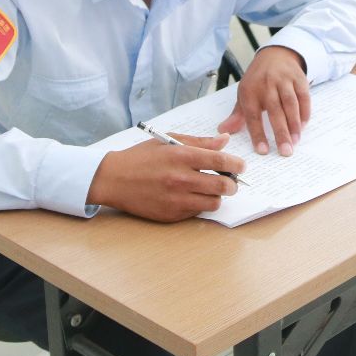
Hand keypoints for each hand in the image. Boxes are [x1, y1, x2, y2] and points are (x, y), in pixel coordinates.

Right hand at [86, 134, 244, 221]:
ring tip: (211, 189)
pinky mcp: (172, 215)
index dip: (236, 164)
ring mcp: (176, 199)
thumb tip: (224, 141)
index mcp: (180, 156)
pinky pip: (197, 212)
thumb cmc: (141, 158)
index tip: (241, 165)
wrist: (113, 179)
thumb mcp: (168, 141)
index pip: (220, 161)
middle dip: (232, 183)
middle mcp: (180, 179)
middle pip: (222, 185)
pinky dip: (200, 204)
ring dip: (217, 196)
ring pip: (213, 202)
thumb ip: (199, 142)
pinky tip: (192, 196)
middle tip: (231, 181)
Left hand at [217, 46, 309, 155]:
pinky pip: (303, 97)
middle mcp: (267, 84)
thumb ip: (237, 115)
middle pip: (274, 111)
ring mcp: (284, 80)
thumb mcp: (244, 94)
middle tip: (286, 152)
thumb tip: (223, 131)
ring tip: (295, 142)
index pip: (253, 115)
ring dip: (294, 124)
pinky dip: (304, 112)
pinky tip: (303, 126)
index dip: (257, 134)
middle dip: (280, 133)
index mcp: (250, 91)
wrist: (275, 55)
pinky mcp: (299, 78)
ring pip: (290, 104)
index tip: (263, 151)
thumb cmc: (258, 81)